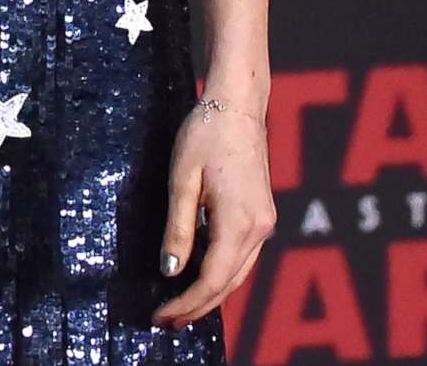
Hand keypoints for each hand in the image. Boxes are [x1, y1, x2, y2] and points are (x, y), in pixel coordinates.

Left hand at [151, 97, 276, 327]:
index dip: (186, 303)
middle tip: (165, 321)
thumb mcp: (182, 180)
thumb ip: (178, 228)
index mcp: (240, 222)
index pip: (212, 279)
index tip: (161, 317)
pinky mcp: (262, 214)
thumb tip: (171, 270)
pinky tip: (201, 276)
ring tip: (180, 307)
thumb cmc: (205, 134)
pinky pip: (243, 256)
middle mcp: (259, 228)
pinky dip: (222, 273)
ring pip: (239, 273)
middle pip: (228, 283)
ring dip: (211, 293)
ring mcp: (265, 222)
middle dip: (197, 306)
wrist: (237, 104)